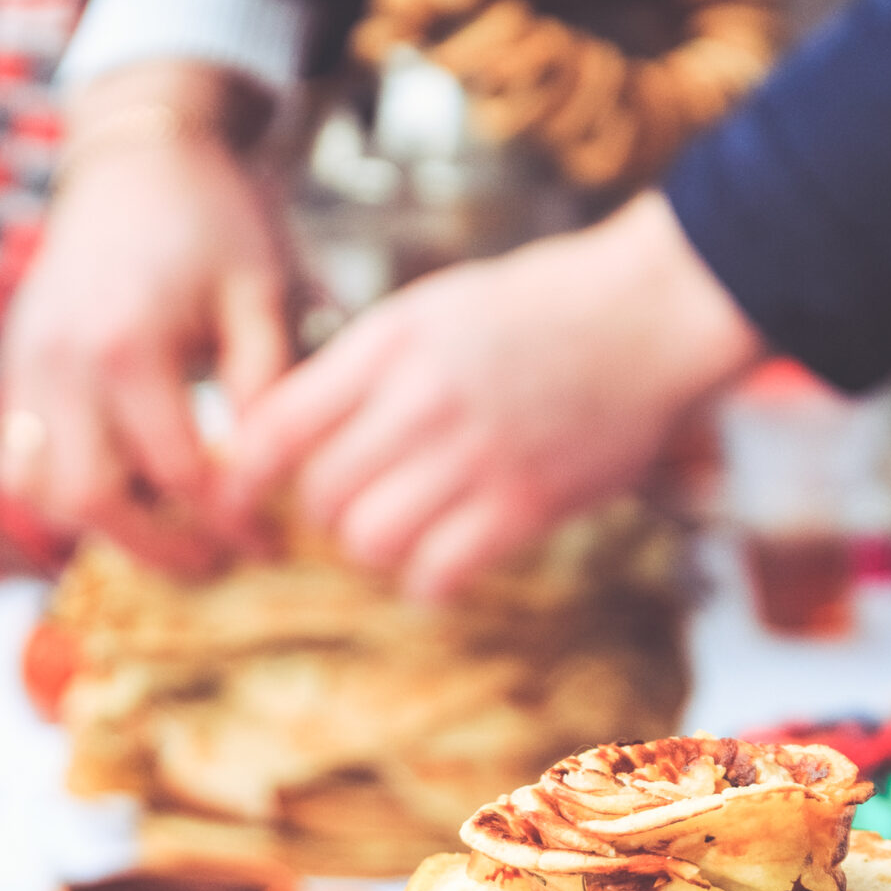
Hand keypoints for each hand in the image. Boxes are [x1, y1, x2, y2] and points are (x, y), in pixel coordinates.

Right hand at [0, 63, 290, 574]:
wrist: (140, 156)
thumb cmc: (215, 220)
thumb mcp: (262, 293)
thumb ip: (265, 386)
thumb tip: (274, 477)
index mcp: (129, 343)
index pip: (178, 473)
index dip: (230, 521)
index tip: (272, 540)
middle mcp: (63, 361)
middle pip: (93, 500)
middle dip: (161, 547)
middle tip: (220, 561)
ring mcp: (27, 364)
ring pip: (44, 492)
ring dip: (107, 527)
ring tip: (175, 535)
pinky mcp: (17, 366)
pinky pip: (22, 461)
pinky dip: (68, 494)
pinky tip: (130, 497)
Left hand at [223, 190, 763, 594]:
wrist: (651, 313)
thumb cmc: (547, 307)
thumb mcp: (438, 308)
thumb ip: (370, 364)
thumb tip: (298, 429)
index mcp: (391, 342)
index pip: (278, 424)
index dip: (245, 474)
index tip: (239, 497)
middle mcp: (421, 398)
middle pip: (321, 493)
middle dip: (326, 513)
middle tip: (354, 508)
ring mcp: (474, 455)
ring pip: (370, 540)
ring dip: (376, 549)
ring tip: (403, 534)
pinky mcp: (526, 504)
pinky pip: (438, 574)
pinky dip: (428, 582)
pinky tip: (444, 564)